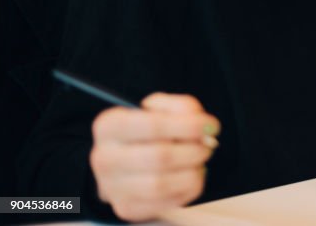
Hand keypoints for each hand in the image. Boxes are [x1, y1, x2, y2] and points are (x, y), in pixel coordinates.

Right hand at [89, 93, 219, 221]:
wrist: (125, 161)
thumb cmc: (147, 130)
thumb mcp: (161, 108)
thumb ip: (183, 108)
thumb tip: (204, 127)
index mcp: (109, 125)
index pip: (153, 125)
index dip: (189, 126)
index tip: (211, 125)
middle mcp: (104, 157)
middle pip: (160, 157)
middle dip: (194, 150)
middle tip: (207, 145)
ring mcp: (112, 186)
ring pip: (161, 184)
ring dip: (192, 172)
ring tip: (199, 161)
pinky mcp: (125, 208)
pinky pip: (165, 203)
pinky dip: (187, 189)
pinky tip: (190, 176)